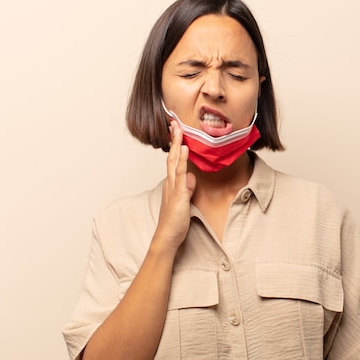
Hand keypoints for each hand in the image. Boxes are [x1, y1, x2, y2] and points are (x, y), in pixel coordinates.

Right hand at [153, 120, 195, 250]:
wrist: (167, 237)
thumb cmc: (174, 222)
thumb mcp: (184, 201)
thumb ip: (187, 188)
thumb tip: (192, 177)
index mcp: (172, 183)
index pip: (173, 160)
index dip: (175, 145)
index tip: (177, 131)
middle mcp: (170, 182)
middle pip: (172, 156)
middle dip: (174, 138)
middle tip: (174, 122)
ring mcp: (173, 187)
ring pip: (174, 161)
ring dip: (176, 144)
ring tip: (178, 129)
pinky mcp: (178, 194)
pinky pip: (180, 174)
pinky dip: (182, 160)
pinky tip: (183, 149)